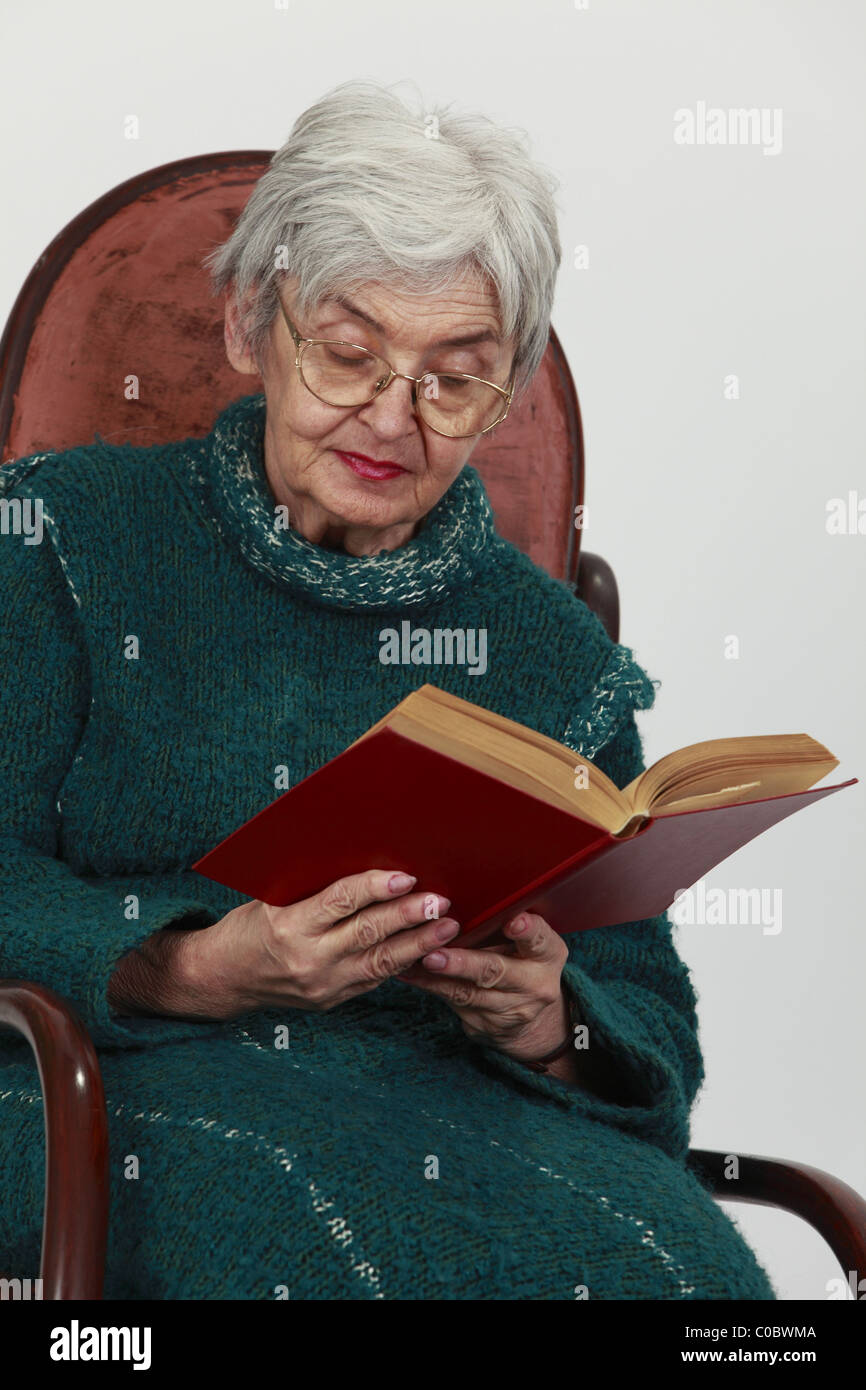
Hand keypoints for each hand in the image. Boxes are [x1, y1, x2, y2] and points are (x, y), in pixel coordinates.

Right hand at [175, 870, 461, 1019]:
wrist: (224, 978)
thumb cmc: (250, 927)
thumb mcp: (273, 899)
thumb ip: (315, 887)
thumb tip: (367, 859)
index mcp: (288, 926)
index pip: (340, 902)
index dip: (375, 888)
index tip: (406, 877)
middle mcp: (308, 959)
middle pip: (368, 934)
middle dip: (409, 917)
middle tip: (441, 902)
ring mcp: (323, 985)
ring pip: (380, 963)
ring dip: (418, 944)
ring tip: (448, 927)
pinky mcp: (333, 1001)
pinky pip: (374, 980)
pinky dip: (402, 963)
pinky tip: (427, 950)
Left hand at [396, 911, 573, 1065]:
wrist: (533, 1021)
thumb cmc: (524, 960)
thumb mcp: (530, 943)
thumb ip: (507, 922)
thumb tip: (466, 891)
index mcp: (548, 955)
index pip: (540, 939)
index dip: (527, 931)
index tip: (513, 921)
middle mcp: (534, 985)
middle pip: (496, 971)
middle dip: (463, 964)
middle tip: (435, 954)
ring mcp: (509, 1010)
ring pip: (467, 993)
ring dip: (436, 977)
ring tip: (413, 963)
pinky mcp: (484, 1025)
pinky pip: (452, 1003)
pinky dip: (429, 987)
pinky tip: (409, 974)